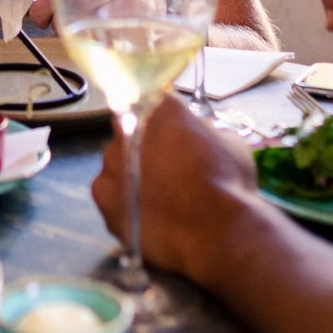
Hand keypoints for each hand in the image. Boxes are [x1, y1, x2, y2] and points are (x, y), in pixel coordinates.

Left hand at [90, 96, 259, 281]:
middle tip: (168, 169)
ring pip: (118, 162)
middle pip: (131, 131)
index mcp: (159, 106)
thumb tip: (199, 135)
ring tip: (159, 197)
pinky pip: (110, 192)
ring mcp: (111, 160)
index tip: (173, 134)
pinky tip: (147, 214)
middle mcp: (128, 127)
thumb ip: (205, 131)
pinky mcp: (102, 194)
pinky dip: (123, 200)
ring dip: (132, 173)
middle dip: (146, 146)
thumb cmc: (228, 183)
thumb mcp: (230, 143)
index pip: (153, 102)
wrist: (215, 231)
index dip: (164, 121)